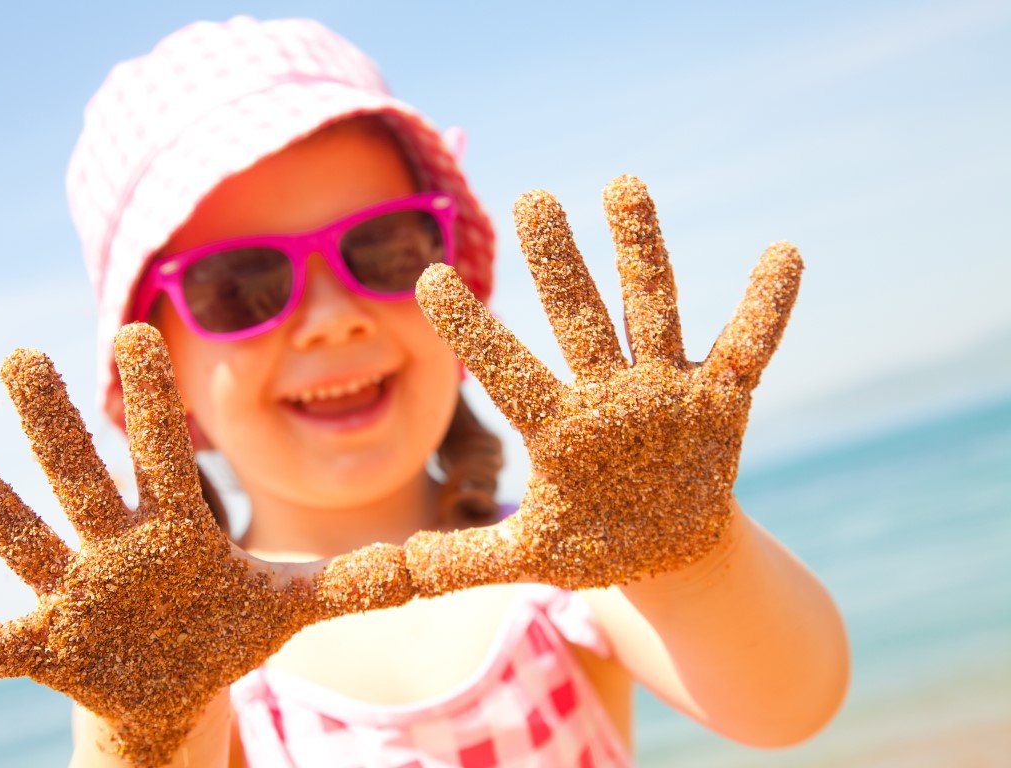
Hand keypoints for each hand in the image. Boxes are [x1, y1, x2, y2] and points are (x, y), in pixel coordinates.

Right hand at [0, 324, 412, 766]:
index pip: (164, 454)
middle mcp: (118, 544)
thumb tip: (429, 567)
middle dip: (56, 424)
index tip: (145, 332)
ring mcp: (78, 592)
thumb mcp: (289, 604)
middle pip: (84, 476)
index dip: (155, 403)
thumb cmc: (224, 627)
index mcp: (176, 526)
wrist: (175, 681)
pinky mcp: (49, 646)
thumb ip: (353, 581)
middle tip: (23, 355)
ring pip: (25, 535)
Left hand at [406, 175, 801, 593]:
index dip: (472, 328)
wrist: (668, 551)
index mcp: (558, 428)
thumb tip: (405, 566)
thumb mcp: (532, 556)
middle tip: (533, 200)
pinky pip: (748, 347)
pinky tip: (784, 252)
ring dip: (641, 251)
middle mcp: (608, 394)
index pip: (507, 370)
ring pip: (651, 309)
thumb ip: (468, 560)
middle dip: (558, 261)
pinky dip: (767, 306)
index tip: (430, 276)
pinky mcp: (718, 401)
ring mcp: (663, 390)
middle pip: (578, 317)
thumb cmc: (594, 544)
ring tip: (621, 186)